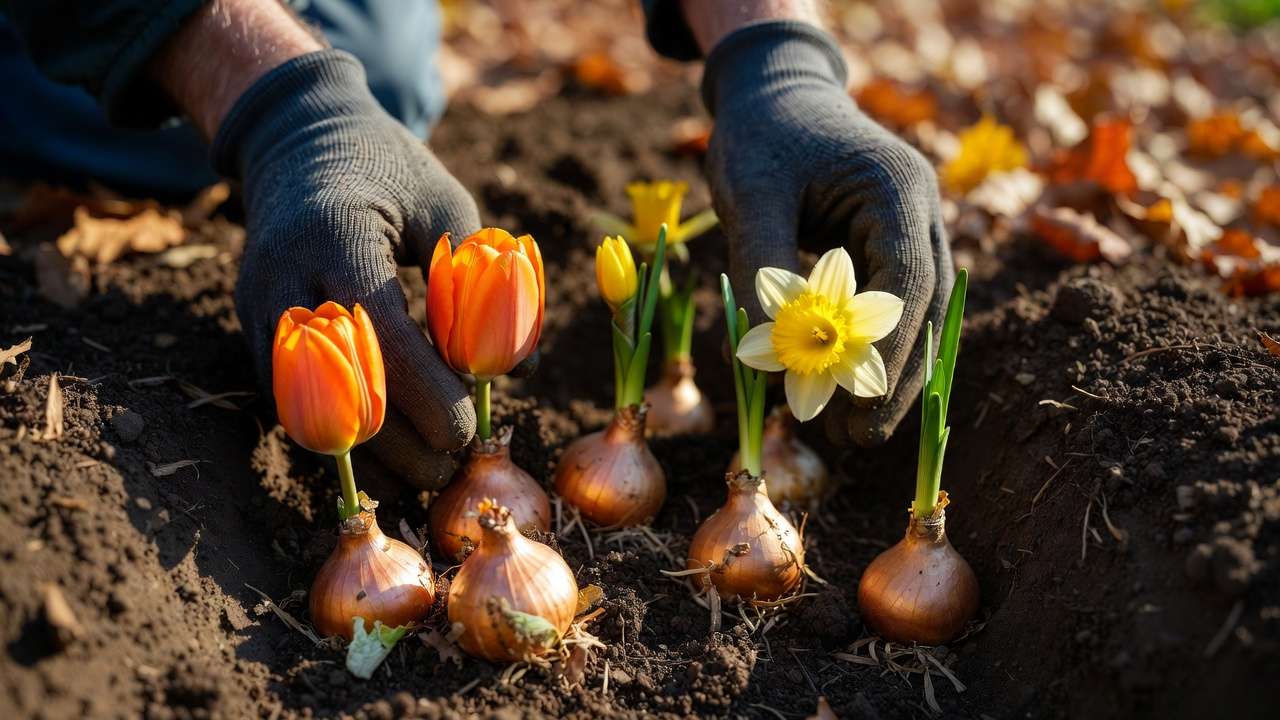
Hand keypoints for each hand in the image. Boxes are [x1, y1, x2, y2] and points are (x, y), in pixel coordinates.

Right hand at [214, 50, 479, 487]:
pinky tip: (377, 462)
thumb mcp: (443, 201)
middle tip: (447, 472)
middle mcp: (285, 273)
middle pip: (335, 382)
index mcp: (338, 233)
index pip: (381, 332)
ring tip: (416, 481)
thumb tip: (517, 367)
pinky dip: (333, 436)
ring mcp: (259, 303)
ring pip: (303, 404)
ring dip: (361, 455)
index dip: (424, 392)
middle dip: (396, 443)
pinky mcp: (251, 325)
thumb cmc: (390, 170)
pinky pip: (289, 397)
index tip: (463, 433)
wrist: (299, 140)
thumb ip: (475, 281)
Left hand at [701, 21, 952, 446]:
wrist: (777, 93)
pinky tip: (847, 392)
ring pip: (916, 316)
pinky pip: (893, 307)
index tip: (863, 413)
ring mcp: (912, 227)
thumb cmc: (761, 136)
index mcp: (897, 190)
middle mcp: (919, 211)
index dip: (887, 358)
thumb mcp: (750, 192)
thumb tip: (772, 356)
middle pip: (923, 311)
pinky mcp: (891, 244)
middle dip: (893, 380)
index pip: (906, 289)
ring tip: (853, 432)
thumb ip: (763, 263)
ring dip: (888, 373)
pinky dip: (874, 350)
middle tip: (859, 439)